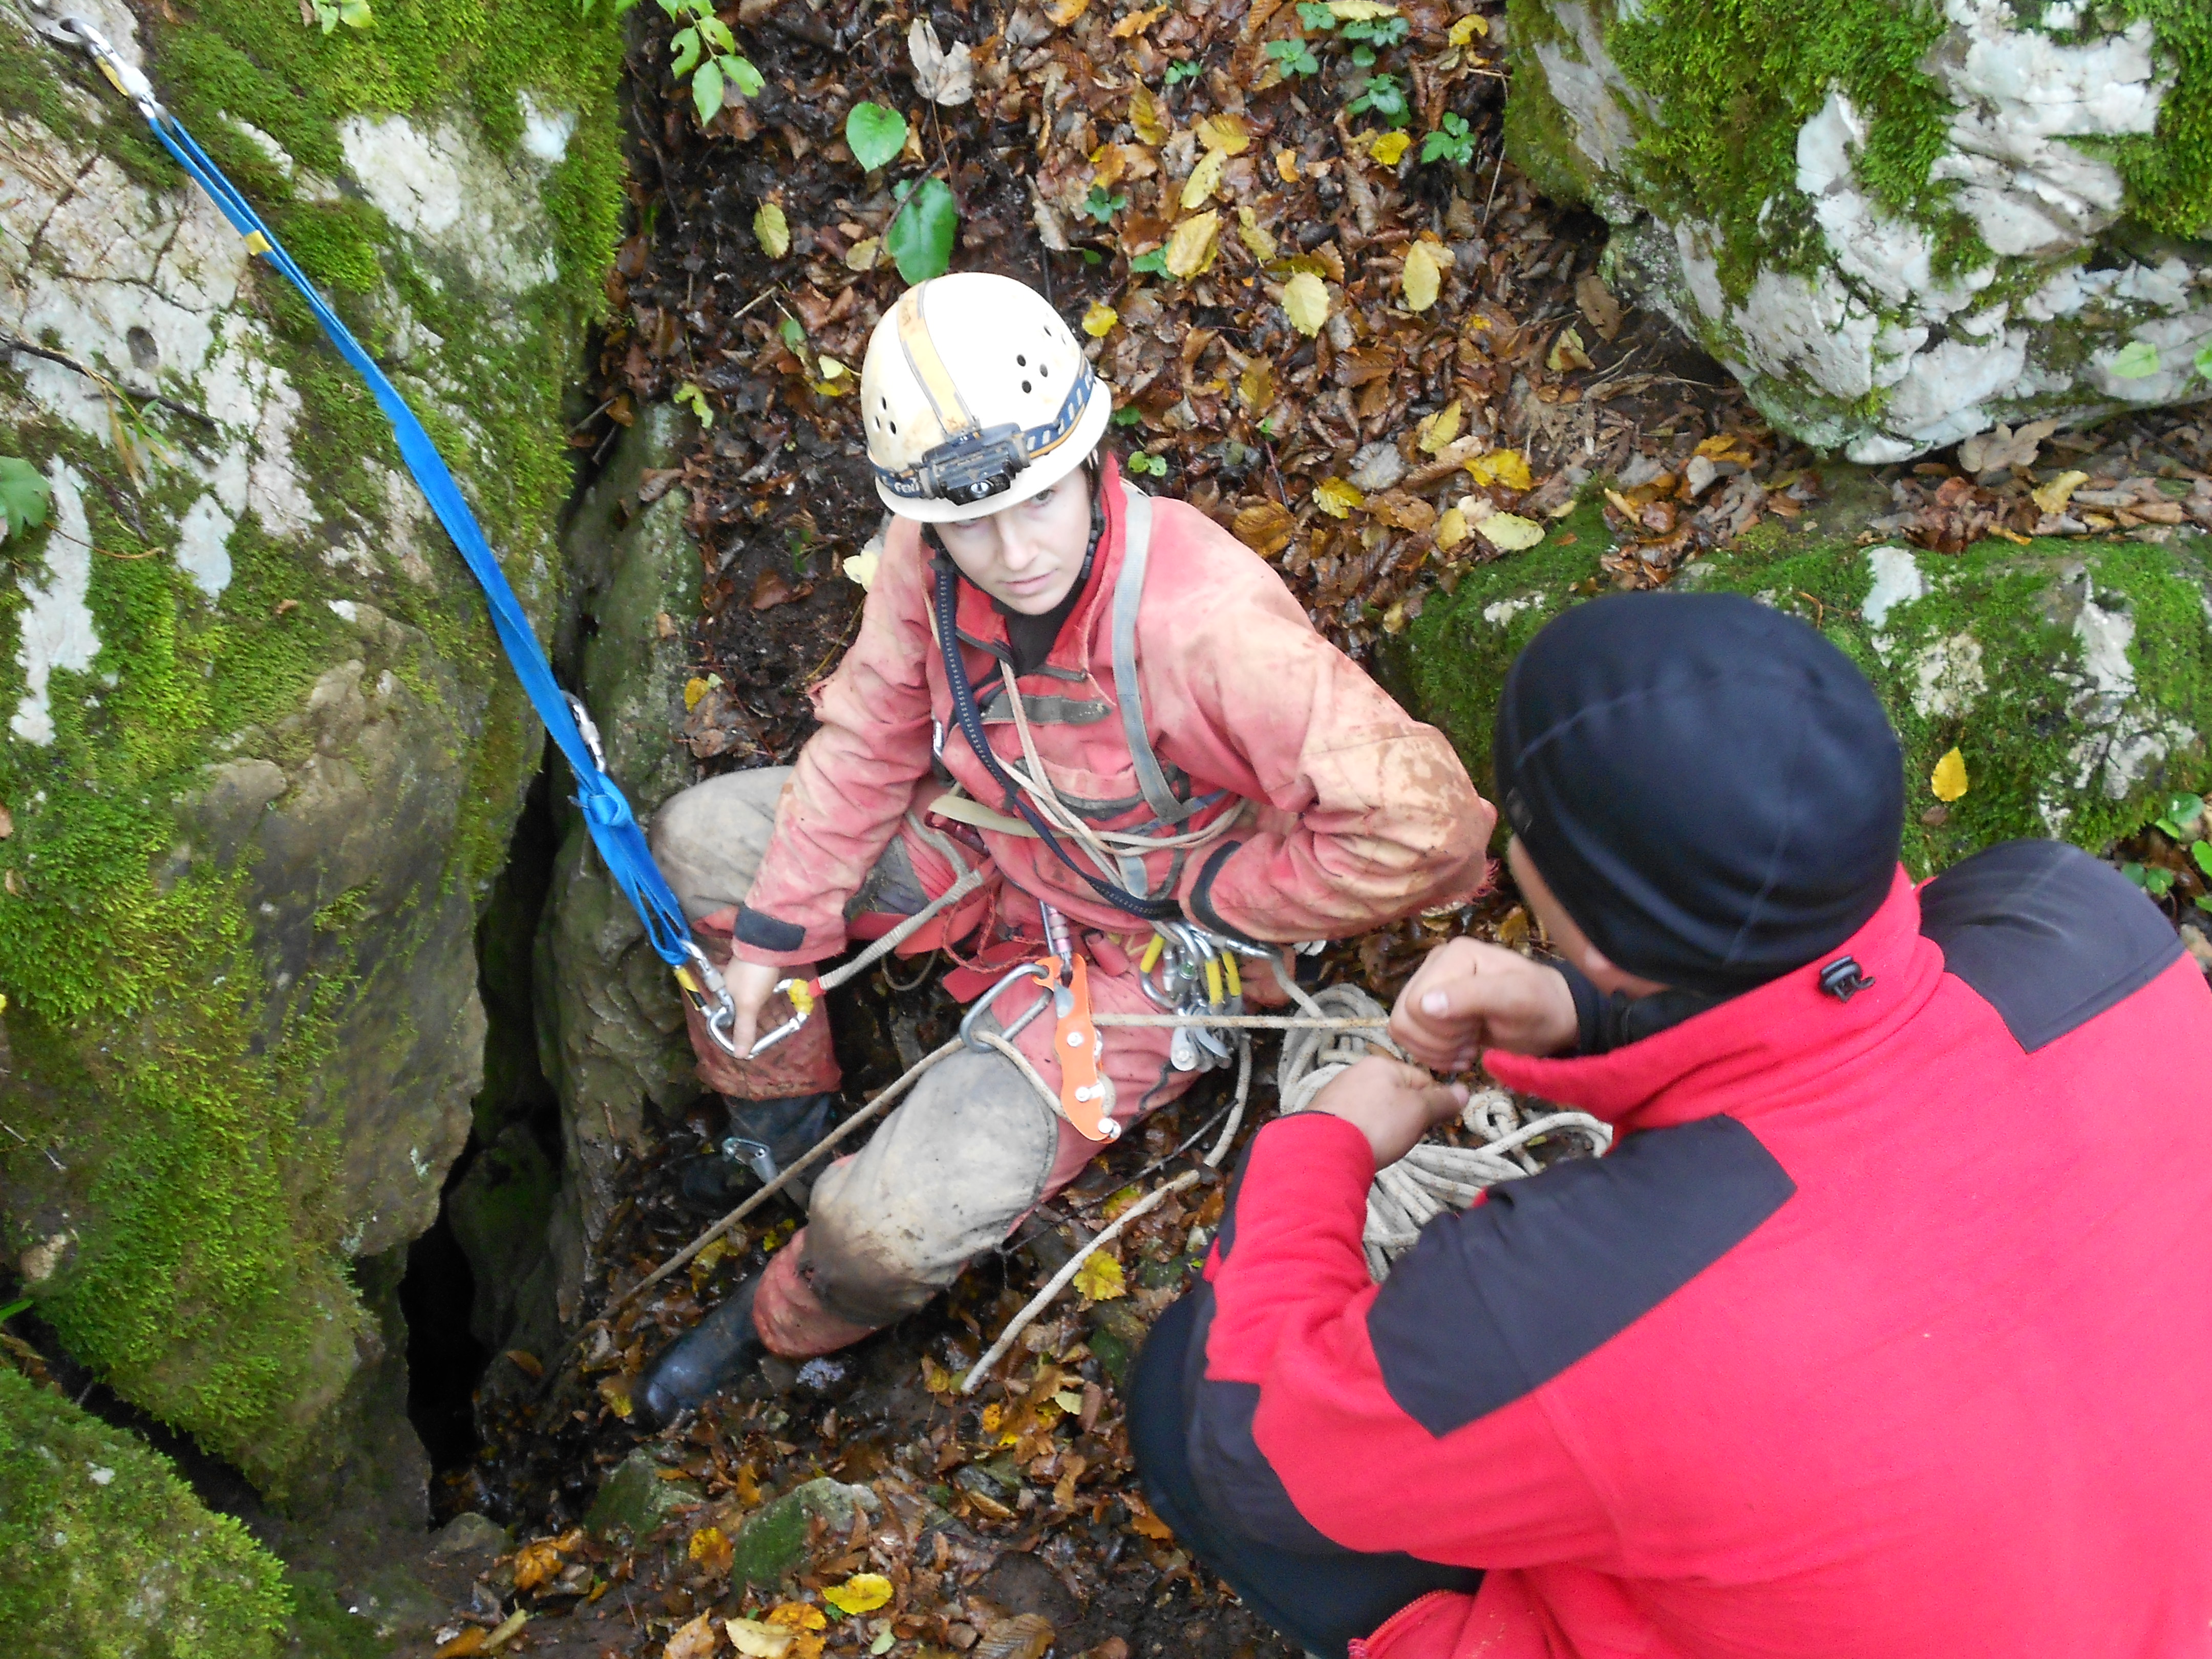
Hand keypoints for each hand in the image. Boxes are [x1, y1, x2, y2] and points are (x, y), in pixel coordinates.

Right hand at [724, 958, 784, 1057]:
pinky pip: (759, 992)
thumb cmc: (753, 976)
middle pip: (736, 1011)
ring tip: (777, 1023)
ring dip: (761, 1013)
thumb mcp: (748, 1005)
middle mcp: (727, 987)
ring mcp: (741, 978)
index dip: (733, 1033)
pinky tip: (777, 1005)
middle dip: (750, 1024)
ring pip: (749, 1001)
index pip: (721, 1020)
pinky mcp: (755, 971)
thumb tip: (739, 1055)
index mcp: (720, 995)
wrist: (767, 943)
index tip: (748, 1044)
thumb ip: (743, 1029)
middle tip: (767, 1035)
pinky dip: (767, 1000)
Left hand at [1307, 1055, 1468, 1170]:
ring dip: (1385, 1126)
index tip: (1430, 1126)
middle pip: (1397, 1094)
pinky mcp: (1324, 1114)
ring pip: (1376, 1109)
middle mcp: (1357, 1072)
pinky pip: (1355, 1120)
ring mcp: (1338, 1092)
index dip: (1432, 1104)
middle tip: (1404, 1137)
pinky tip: (1363, 1145)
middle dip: (1407, 1117)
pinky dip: (1364, 1132)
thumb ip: (1442, 1101)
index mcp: (1381, 1064)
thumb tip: (1465, 1091)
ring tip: (1383, 1144)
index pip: (1422, 1079)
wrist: (1326, 1150)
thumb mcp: (1418, 1111)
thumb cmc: (1378, 1125)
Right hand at [1389, 937, 1577, 1070]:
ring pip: (1402, 1028)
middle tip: (1472, 1042)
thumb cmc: (1540, 1008)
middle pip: (1405, 1017)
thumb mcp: (1516, 1000)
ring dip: (1435, 1050)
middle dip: (1440, 1041)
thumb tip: (1423, 1005)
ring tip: (1467, 1047)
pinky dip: (1432, 1053)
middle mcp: (1434, 965)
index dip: (1442, 1030)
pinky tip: (1459, 1052)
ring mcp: (1429, 985)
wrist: (1551, 1019)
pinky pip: (1408, 1035)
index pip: (1416, 1004)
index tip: (1476, 1032)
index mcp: (1453, 956)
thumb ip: (1472, 997)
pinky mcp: (1429, 1006)